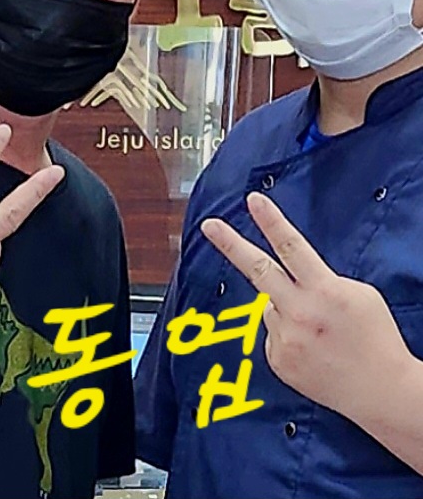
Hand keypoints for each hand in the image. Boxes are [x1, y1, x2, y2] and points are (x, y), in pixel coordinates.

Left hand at [201, 193, 411, 421]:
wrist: (382, 392)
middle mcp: (300, 312)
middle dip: (230, 244)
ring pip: (271, 306)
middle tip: (209, 225)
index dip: (271, 221)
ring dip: (287, 309)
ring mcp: (286, 337)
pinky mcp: (278, 359)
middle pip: (257, 269)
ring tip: (318, 331)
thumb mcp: (358, 294)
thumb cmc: (375, 337)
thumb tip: (291, 278)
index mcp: (324, 290)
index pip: (291, 247)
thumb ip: (320, 280)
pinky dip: (288, 335)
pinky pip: (273, 334)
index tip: (253, 200)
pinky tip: (312, 350)